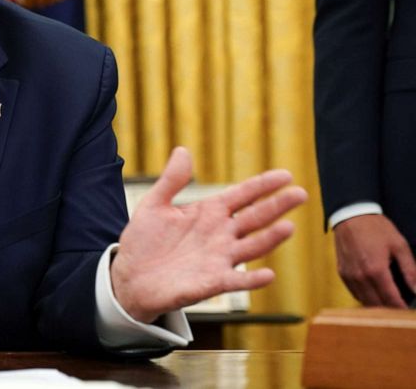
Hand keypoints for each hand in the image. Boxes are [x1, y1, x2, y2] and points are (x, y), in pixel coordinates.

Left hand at [110, 147, 306, 322]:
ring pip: (252, 246)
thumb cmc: (144, 240)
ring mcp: (220, 258)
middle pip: (255, 218)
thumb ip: (171, 179)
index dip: (263, 185)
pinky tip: (268, 274)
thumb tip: (183, 150)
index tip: (286, 174)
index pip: (242, 195)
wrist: (130, 276)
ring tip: (288, 226)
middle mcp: (221, 234)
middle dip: (277, 206)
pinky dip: (253, 278)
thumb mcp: (154, 204)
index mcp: (209, 212)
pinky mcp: (213, 282)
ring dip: (271, 238)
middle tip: (301, 193)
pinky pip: (238, 281)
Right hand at [333, 214, 415, 307]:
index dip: (402, 309)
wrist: (351, 215)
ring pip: (364, 301)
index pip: (391, 299)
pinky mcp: (342, 272)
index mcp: (376, 270)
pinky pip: (354, 293)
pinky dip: (365, 297)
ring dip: (377, 305)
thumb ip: (410, 270)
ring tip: (390, 303)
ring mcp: (349, 275)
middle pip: (377, 304)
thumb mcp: (399, 246)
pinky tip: (374, 294)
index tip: (409, 312)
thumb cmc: (376, 228)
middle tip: (401, 308)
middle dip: (390, 309)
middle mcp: (360, 276)